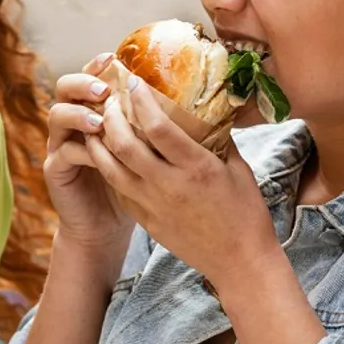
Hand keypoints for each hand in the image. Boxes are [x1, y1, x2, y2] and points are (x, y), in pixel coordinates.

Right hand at [44, 54, 134, 253]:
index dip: (97, 65)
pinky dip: (80, 150)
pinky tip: (98, 154)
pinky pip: (63, 152)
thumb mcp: (146, 148)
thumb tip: (194, 100)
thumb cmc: (134, 183)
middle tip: (103, 89)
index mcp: (94, 109)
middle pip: (64, 87)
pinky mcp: (55, 169)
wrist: (106, 225)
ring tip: (99, 120)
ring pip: (57, 115)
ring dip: (78, 114)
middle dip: (83, 83)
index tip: (113, 58)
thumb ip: (153, 124)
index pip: (90, 77)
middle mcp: (73, 122)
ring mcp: (60, 144)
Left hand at [86, 71, 280, 287]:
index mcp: (196, 168)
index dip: (140, 100)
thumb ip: (218, 138)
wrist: (239, 263)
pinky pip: (118, 190)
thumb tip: (207, 108)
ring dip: (99, 142)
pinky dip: (108, 169)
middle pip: (124, 145)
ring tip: (97, 124)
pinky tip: (107, 156)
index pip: (158, 127)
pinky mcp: (145, 221)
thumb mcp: (239, 168)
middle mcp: (169, 185)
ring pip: (110, 169)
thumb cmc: (245, 213)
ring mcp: (153, 206)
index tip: (132, 81)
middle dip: (111, 117)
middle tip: (110, 100)